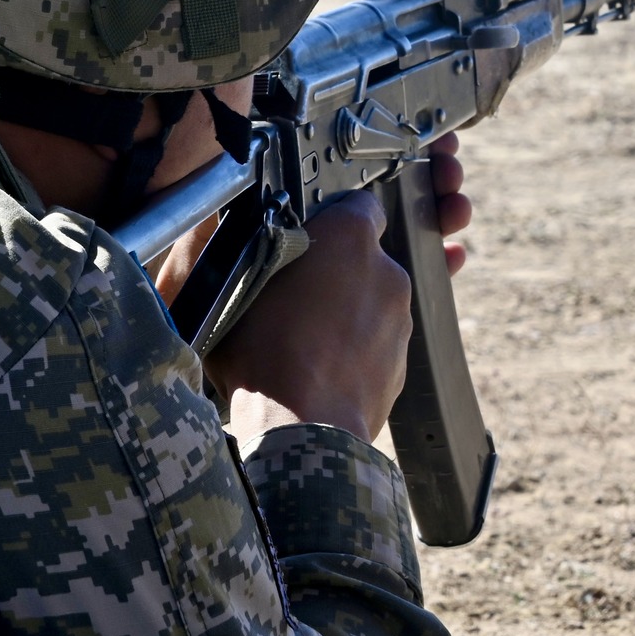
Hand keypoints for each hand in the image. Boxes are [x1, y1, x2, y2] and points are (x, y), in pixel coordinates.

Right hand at [212, 132, 473, 444]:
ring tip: (302, 341)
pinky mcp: (402, 365)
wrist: (302, 430)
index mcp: (350, 237)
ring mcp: (401, 322)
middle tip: (293, 297)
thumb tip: (236, 236)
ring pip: (371, 304)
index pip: (358, 205)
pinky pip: (376, 345)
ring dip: (346, 313)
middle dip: (336, 271)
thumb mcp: (232, 288)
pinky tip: (319, 369)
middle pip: (363, 258)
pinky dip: (355, 351)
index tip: (306, 240)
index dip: (331, 221)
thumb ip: (247, 251)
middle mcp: (387, 272)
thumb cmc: (263, 356)